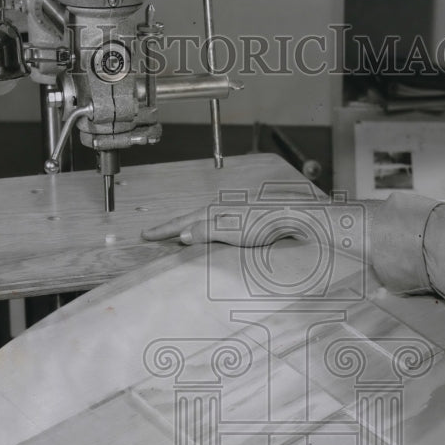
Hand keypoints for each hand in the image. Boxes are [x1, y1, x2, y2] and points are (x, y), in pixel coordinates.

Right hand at [141, 203, 305, 246]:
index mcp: (215, 212)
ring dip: (190, 227)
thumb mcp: (232, 230)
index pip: (182, 222)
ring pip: (205, 220)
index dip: (164, 230)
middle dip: (173, 227)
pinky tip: (212, 234)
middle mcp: (223, 210)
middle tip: (155, 234)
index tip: (146, 235)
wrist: (297, 217)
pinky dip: (207, 229)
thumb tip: (184, 235)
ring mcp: (235, 213)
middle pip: (191, 218)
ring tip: (179, 234)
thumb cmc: (267, 224)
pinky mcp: (248, 219)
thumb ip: (207, 231)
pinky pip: (219, 224)